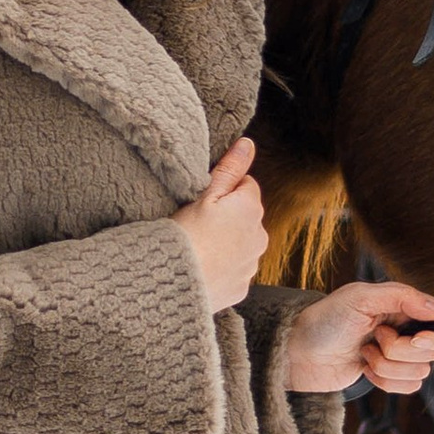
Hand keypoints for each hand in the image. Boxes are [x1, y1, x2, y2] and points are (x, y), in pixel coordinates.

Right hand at [173, 137, 268, 312]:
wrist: (173, 283)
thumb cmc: (185, 236)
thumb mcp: (204, 194)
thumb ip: (230, 169)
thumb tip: (248, 145)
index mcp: (251, 209)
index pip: (247, 186)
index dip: (225, 189)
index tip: (206, 199)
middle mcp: (259, 237)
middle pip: (246, 217)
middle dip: (229, 218)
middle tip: (198, 224)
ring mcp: (251, 265)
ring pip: (241, 245)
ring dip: (227, 244)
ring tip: (198, 248)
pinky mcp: (241, 288)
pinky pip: (234, 272)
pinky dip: (222, 269)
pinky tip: (202, 268)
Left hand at [283, 277, 433, 398]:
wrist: (297, 352)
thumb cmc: (324, 319)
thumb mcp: (360, 297)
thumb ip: (402, 297)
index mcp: (403, 306)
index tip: (414, 337)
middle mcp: (404, 330)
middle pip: (433, 351)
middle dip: (400, 350)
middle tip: (375, 336)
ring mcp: (396, 355)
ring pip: (420, 373)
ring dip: (387, 365)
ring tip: (364, 350)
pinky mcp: (386, 376)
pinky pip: (407, 389)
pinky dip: (385, 381)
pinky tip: (364, 368)